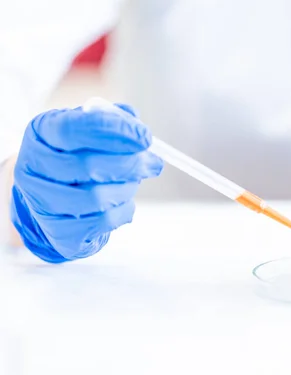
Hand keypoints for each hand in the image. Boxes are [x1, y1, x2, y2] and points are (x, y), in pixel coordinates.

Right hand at [10, 104, 162, 262]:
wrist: (57, 201)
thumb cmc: (79, 158)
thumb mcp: (91, 131)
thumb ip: (115, 121)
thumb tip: (136, 124)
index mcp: (41, 132)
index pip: (74, 129)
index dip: (114, 132)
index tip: (145, 137)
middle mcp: (32, 165)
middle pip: (88, 165)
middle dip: (129, 164)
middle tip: (152, 163)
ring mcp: (40, 201)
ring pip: (96, 197)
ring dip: (127, 188)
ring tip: (132, 182)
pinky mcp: (58, 231)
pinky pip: (102, 221)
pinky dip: (124, 210)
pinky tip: (123, 203)